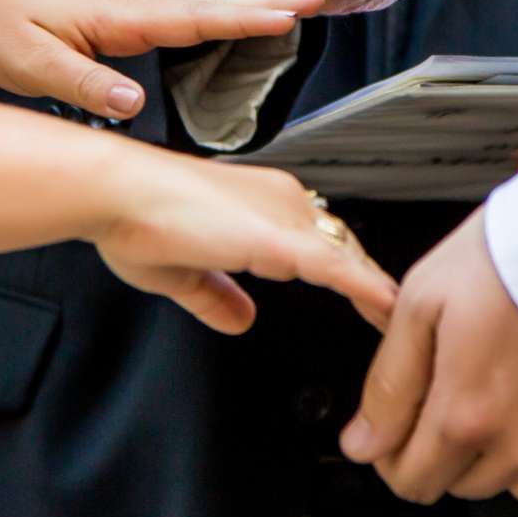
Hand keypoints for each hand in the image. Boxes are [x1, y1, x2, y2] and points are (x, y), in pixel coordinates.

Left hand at [0, 0, 324, 118]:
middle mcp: (135, 0)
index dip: (245, 17)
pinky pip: (189, 2)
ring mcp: (132, 1)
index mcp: (120, 13)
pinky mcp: (124, 10)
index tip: (291, 13)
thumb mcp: (29, 64)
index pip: (196, 15)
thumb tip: (134, 105)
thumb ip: (83, 83)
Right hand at [94, 155, 397, 334]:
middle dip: (366, 283)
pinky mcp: (279, 238)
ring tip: (405, 323)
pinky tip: (387, 312)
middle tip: (398, 319)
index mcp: (262, 200)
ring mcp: (285, 215)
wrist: (112, 193)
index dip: (343, 269)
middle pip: (343, 247)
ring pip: (348, 257)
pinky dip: (367, 291)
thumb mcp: (183, 271)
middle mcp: (282, 199)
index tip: (361, 294)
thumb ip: (217, 295)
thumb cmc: (131, 220)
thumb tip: (240, 320)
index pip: (319, 238)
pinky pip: (338, 269)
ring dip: (374, 291)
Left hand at [338, 209, 517, 502]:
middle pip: (463, 486)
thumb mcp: (423, 302)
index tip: (400, 425)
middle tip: (459, 385)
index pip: (412, 483)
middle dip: (448, 448)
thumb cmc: (514, 258)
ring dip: (503, 450)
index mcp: (467, 416)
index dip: (393, 455)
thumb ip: (390, 385)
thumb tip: (363, 444)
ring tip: (510, 383)